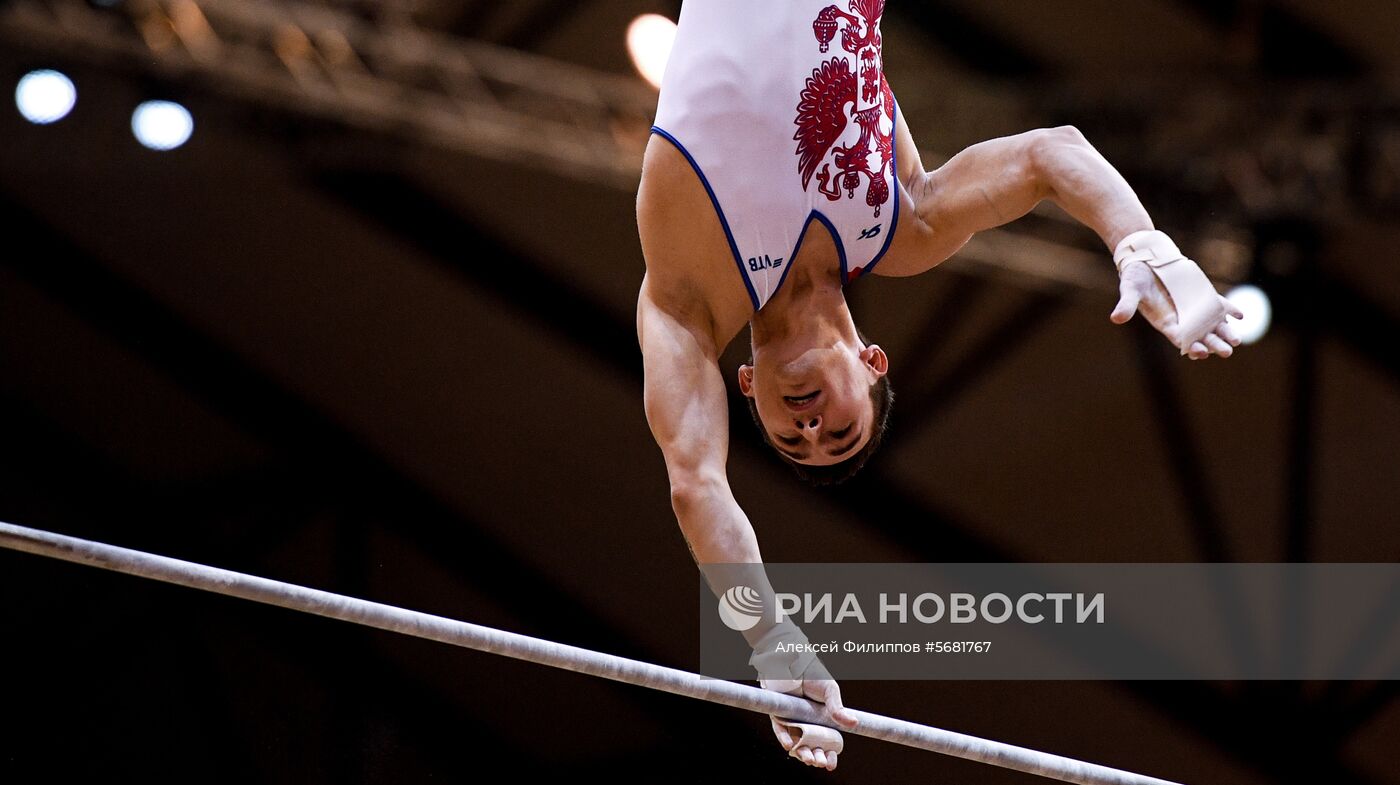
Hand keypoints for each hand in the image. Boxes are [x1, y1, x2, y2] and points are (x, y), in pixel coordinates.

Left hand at [763, 675, 858, 770]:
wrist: (795, 661)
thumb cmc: (814, 675)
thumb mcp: (830, 691)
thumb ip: (838, 709)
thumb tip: (854, 723)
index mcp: (822, 722)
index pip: (826, 744)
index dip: (829, 756)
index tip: (830, 764)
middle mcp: (807, 724)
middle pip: (812, 747)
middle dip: (816, 758)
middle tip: (819, 762)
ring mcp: (792, 721)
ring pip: (796, 743)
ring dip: (801, 753)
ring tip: (808, 758)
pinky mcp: (778, 715)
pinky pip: (780, 730)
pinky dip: (784, 738)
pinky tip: (790, 745)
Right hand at [1110, 259, 1243, 359]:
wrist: (1146, 258)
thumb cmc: (1135, 276)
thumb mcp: (1130, 288)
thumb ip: (1126, 304)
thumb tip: (1115, 318)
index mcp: (1164, 321)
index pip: (1180, 338)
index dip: (1190, 346)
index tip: (1200, 353)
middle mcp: (1181, 318)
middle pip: (1200, 336)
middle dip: (1213, 344)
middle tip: (1226, 352)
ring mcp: (1193, 307)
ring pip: (1212, 324)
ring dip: (1225, 332)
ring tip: (1237, 340)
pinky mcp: (1202, 295)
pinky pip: (1218, 305)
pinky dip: (1229, 309)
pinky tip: (1240, 315)